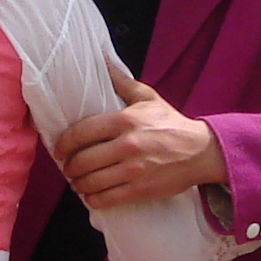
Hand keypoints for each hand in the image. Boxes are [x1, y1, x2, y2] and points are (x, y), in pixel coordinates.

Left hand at [54, 68, 226, 209]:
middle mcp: (127, 145)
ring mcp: (133, 170)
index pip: (81, 132)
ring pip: (91, 182)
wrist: (200, 152)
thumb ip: (122, 81)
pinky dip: (93, 199)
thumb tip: (102, 61)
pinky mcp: (140, 189)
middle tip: (69, 168)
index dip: (64, 143)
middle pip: (82, 161)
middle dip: (70, 167)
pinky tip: (92, 195)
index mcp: (125, 120)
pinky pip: (105, 199)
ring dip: (79, 185)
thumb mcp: (148, 98)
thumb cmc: (171, 123)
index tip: (59, 149)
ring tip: (79, 182)